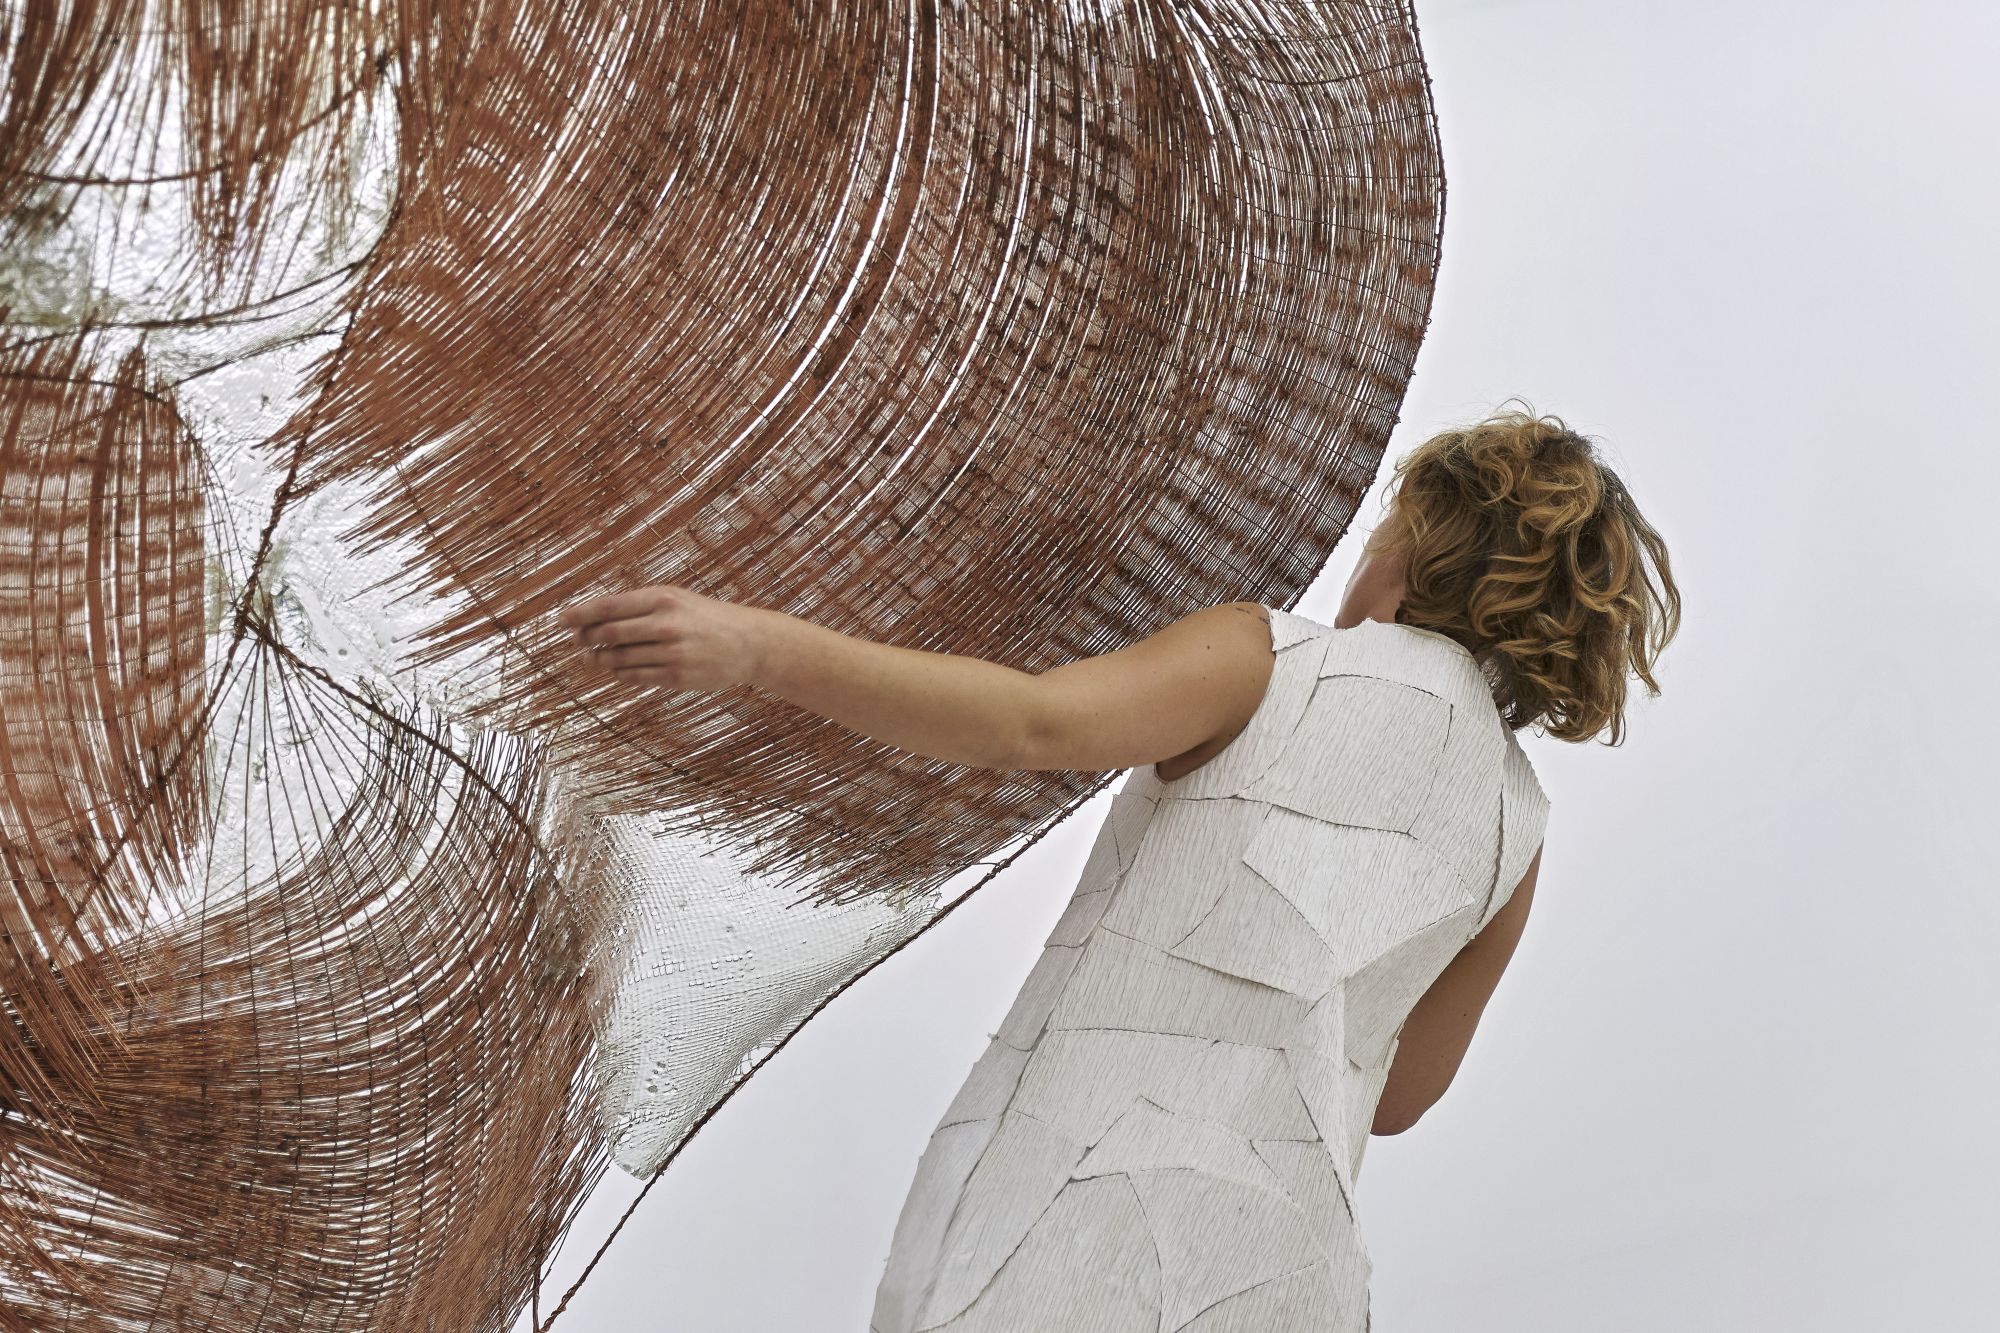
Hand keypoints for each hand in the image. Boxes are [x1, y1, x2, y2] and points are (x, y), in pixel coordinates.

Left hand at [559, 584, 770, 691]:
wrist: (747, 643)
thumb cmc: (705, 617)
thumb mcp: (676, 599)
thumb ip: (639, 605)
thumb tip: (593, 618)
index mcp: (663, 599)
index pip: (609, 607)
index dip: (580, 614)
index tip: (562, 620)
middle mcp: (666, 625)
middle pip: (609, 634)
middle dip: (586, 638)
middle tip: (576, 641)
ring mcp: (671, 653)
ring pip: (619, 659)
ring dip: (600, 659)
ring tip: (593, 658)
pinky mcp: (676, 677)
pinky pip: (635, 678)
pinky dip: (620, 674)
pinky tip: (616, 670)